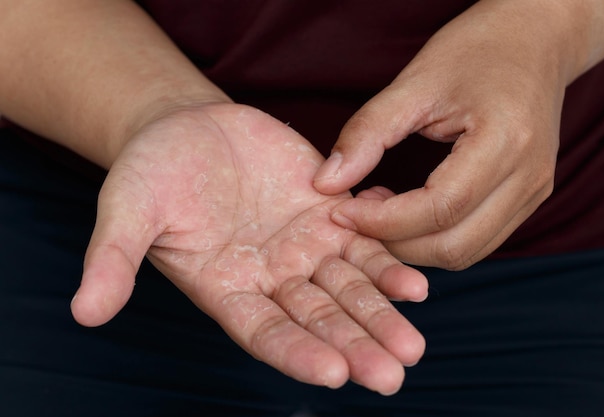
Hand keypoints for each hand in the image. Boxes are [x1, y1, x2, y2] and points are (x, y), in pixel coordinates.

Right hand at [70, 102, 427, 394]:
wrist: (188, 127)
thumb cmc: (152, 171)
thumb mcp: (127, 209)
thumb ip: (112, 258)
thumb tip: (84, 311)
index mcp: (226, 288)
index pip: (265, 332)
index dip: (298, 353)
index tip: (334, 373)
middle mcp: (271, 277)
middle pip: (319, 319)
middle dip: (356, 345)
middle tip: (392, 374)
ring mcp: (303, 246)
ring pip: (349, 287)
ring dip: (382, 313)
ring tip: (414, 340)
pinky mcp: (327, 212)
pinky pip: (363, 241)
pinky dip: (388, 262)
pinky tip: (416, 285)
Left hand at [313, 1, 571, 268]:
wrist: (534, 40)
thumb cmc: (476, 51)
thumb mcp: (414, 83)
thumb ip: (367, 134)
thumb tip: (325, 184)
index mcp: (505, 142)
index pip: (439, 208)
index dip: (382, 221)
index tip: (339, 211)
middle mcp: (529, 179)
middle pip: (453, 245)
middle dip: (393, 243)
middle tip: (354, 214)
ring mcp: (534, 194)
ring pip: (465, 253)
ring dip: (412, 246)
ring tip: (378, 208)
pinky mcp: (528, 200)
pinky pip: (476, 241)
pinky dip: (434, 238)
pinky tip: (406, 210)